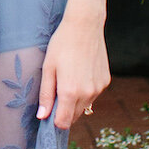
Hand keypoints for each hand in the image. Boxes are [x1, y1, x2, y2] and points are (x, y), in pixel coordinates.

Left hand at [37, 0, 109, 131]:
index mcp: (70, 92)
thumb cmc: (62, 44)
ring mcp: (98, 88)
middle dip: (64, 111)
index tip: (49, 110)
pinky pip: (93, 94)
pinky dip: (86, 90)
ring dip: (75, 100)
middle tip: (56, 91)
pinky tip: (81, 72)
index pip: (63, 123)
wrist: (85, 25)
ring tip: (69, 77)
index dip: (54, 120)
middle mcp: (87, 93)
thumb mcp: (48, 68)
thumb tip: (42, 117)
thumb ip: (46, 94)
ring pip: (84, 106)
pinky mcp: (105, 81)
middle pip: (74, 117)